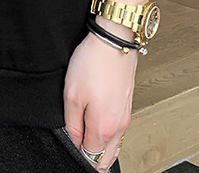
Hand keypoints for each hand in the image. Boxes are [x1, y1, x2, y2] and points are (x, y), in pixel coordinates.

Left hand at [62, 21, 136, 171]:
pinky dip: (108, 135)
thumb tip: (74, 141)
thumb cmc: (93, 62)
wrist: (113, 41)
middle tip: (79, 148)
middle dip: (92, 157)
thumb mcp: (71, 94)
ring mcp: (125, 116)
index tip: (71, 145)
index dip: (77, 152)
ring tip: (87, 141)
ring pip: (114, 145)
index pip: (90, 155)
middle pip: (106, 156)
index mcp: (103, 127)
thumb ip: (72, 124)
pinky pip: (118, 131)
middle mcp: (119, 126)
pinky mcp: (127, 105)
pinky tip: (99, 128)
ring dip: (101, 147)